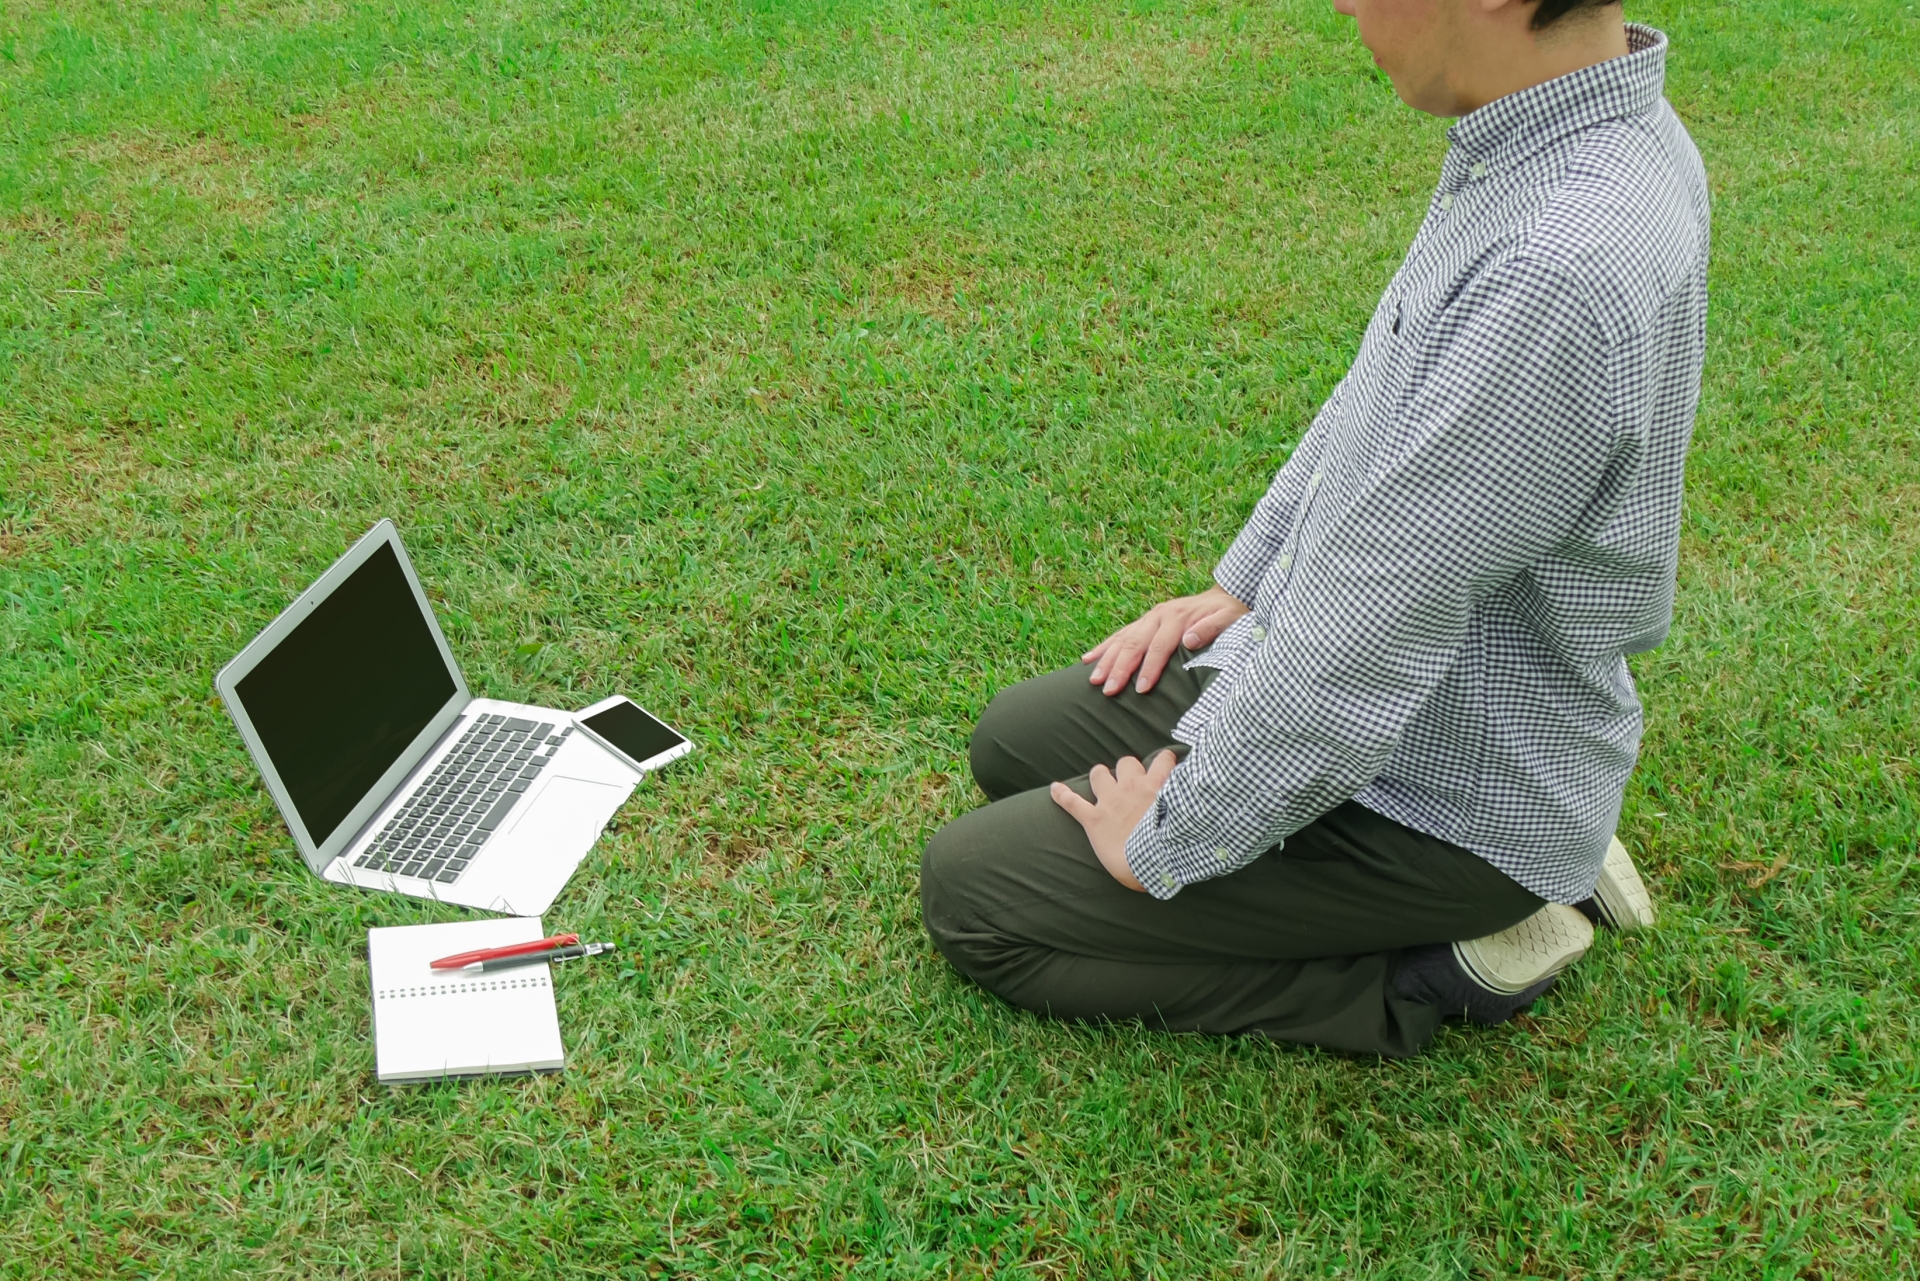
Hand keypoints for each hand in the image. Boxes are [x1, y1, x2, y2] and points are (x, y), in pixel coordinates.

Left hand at [1050, 751, 1178, 891]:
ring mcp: (1110, 801)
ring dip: (1101, 777)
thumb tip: (1207, 806)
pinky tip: (1054, 788)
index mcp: (1158, 787)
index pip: (1164, 759)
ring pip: (1099, 773)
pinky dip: (1061, 794)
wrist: (1150, 864)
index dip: (1164, 761)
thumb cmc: (1174, 846)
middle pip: (1127, 762)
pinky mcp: (1092, 818)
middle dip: (1128, 770)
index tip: (1167, 765)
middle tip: (1132, 783)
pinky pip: (1071, 801)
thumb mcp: (1190, 820)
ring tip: (1102, 783)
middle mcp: (1132, 787)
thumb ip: (1192, 805)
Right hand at [1082, 584, 1249, 694]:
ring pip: (1122, 640)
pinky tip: (1087, 659)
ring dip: (1106, 660)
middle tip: (1108, 690)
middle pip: (1135, 644)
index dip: (1150, 668)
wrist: (1226, 595)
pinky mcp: (1145, 622)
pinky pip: (1120, 635)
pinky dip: (1103, 647)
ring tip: (1093, 680)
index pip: (1160, 646)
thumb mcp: (1230, 618)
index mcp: (1178, 617)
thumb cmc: (1229, 613)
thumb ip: (1212, 628)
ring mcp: (1149, 618)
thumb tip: (1190, 640)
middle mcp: (1159, 616)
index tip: (1140, 689)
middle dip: (1120, 668)